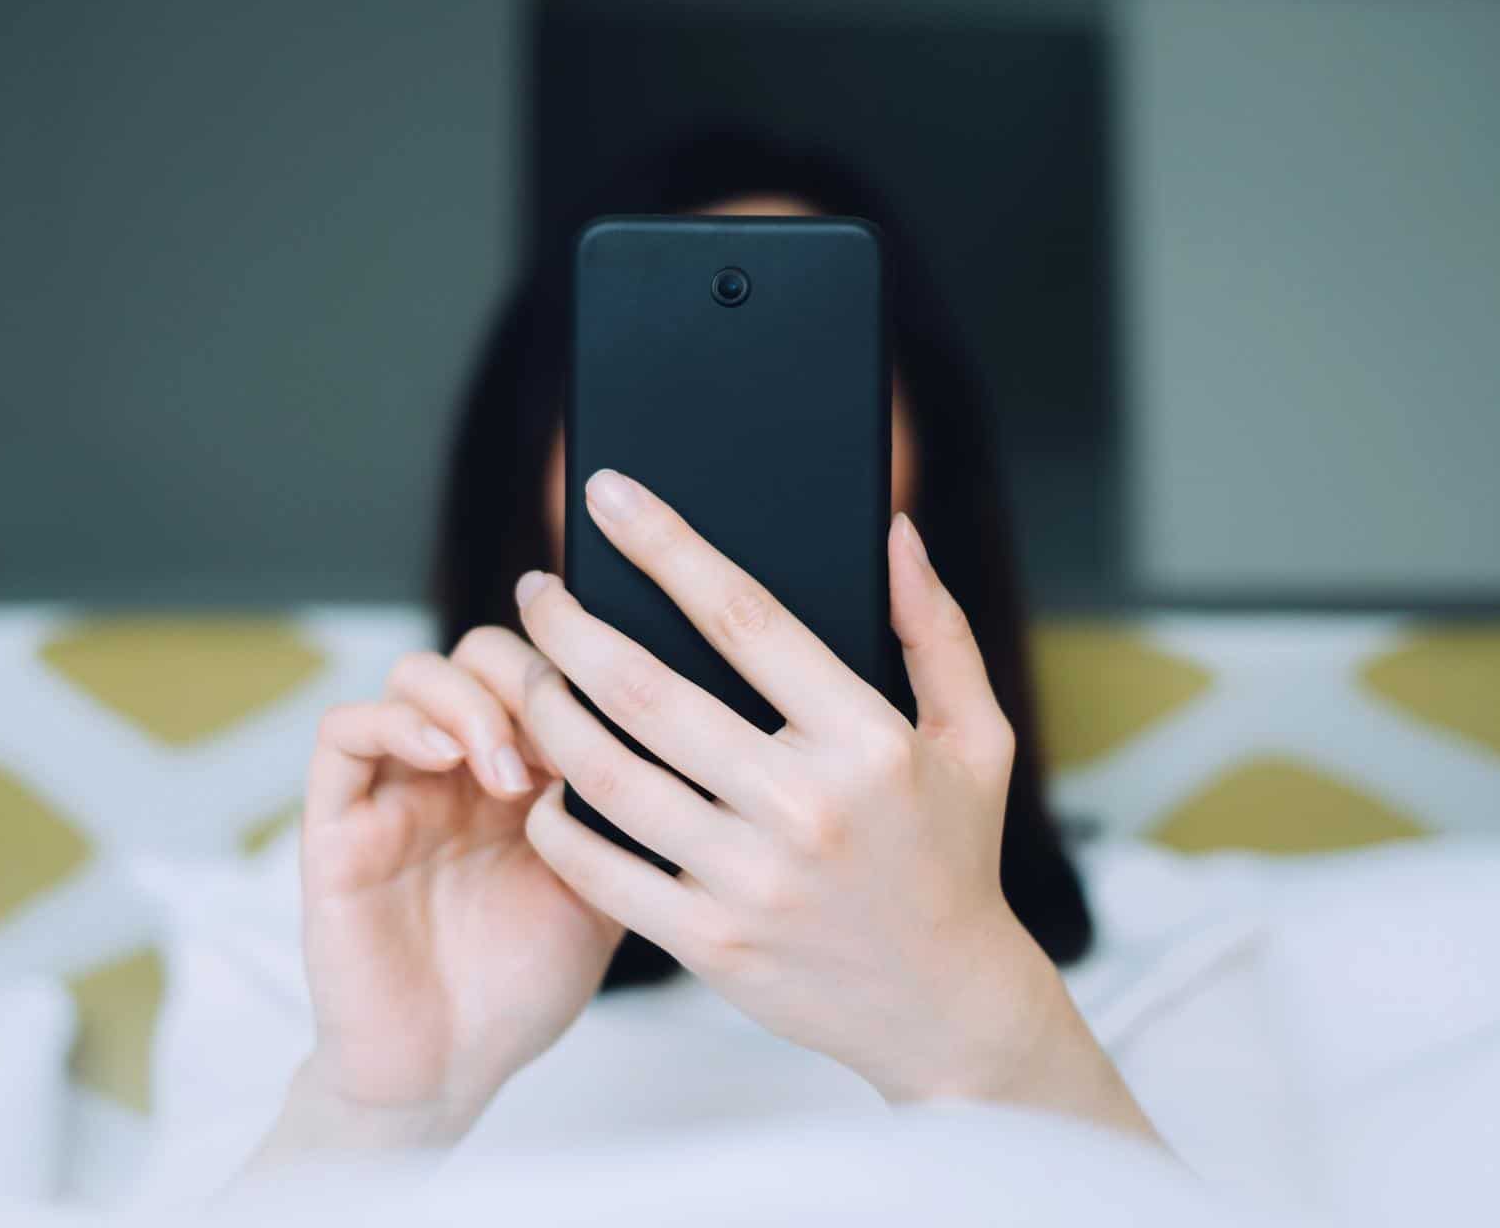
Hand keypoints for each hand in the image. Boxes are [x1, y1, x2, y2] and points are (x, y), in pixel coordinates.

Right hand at [259, 629, 622, 1160]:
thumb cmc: (520, 984)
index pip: (541, 670)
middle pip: (479, 655)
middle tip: (560, 740)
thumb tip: (674, 742)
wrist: (449, 1070)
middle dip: (527, 677)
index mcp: (521, 775)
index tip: (615, 724)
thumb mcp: (604, 888)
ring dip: (470, 702)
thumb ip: (621, 814)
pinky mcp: (336, 823)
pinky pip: (343, 734)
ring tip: (508, 770)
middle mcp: (455, 770)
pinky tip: (446, 758)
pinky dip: (396, 722)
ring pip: (412, 676)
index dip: (577, 676)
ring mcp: (394, 790)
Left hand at [513, 469, 1156, 1140]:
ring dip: (547, 711)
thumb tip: (894, 530)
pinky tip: (537, 780)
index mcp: (866, 741)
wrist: (944, 1006)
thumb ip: (936, 629)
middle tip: (536, 590)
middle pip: (648, 692)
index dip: (665, 544)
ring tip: (523, 672)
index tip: (608, 493)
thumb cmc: (953, 854)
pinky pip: (603, 871)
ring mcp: (752, 881)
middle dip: (571, 626)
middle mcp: (806, 807)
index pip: (744, 616)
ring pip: (610, 775)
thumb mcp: (977, 736)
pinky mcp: (712, 944)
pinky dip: (556, 820)